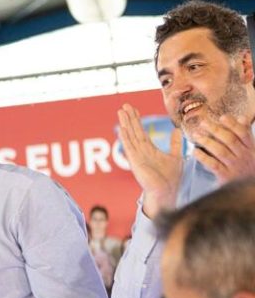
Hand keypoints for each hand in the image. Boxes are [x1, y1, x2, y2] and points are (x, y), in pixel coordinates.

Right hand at [117, 104, 183, 218]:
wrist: (167, 192)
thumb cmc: (171, 178)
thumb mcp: (176, 156)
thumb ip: (174, 144)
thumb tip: (177, 131)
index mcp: (149, 150)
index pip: (141, 131)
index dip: (137, 120)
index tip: (132, 109)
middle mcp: (141, 152)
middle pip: (133, 131)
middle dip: (129, 118)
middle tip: (124, 105)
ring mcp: (137, 156)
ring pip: (130, 136)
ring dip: (125, 123)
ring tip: (120, 112)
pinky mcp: (135, 162)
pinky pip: (129, 147)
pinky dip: (125, 137)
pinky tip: (121, 128)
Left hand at [190, 114, 254, 182]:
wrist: (249, 191)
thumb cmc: (248, 167)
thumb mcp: (251, 151)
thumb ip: (245, 135)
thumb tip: (240, 117)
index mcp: (251, 149)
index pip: (243, 133)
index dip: (233, 124)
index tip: (222, 117)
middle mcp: (245, 156)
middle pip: (230, 140)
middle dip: (216, 130)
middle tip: (202, 123)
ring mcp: (236, 167)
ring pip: (221, 151)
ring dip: (207, 142)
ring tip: (196, 135)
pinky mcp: (226, 177)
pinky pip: (214, 165)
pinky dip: (204, 158)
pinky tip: (195, 151)